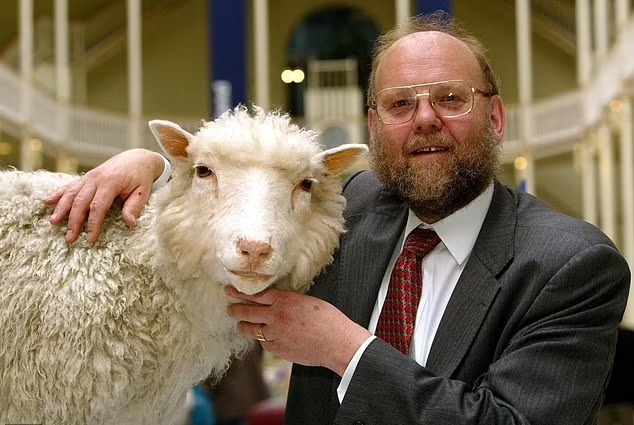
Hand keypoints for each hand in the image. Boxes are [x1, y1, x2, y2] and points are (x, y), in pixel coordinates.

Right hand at [43, 149, 165, 243]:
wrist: (138, 158)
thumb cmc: (141, 177)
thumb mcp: (143, 192)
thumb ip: (134, 207)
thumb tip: (130, 224)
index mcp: (111, 182)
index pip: (98, 207)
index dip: (93, 224)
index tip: (90, 239)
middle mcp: (96, 178)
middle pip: (80, 202)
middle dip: (74, 222)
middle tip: (69, 238)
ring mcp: (89, 177)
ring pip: (71, 194)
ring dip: (61, 209)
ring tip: (53, 223)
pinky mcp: (86, 177)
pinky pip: (69, 186)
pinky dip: (57, 194)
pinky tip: (46, 202)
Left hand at [227, 286, 371, 375]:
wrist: (336, 342)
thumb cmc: (328, 320)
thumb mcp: (307, 302)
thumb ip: (289, 302)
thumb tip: (279, 302)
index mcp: (284, 300)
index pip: (257, 294)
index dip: (241, 292)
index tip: (231, 290)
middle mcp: (276, 316)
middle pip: (248, 311)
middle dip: (236, 308)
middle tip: (230, 307)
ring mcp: (275, 334)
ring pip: (251, 329)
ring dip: (244, 326)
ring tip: (239, 324)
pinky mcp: (277, 349)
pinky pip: (264, 343)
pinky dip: (262, 339)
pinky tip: (263, 338)